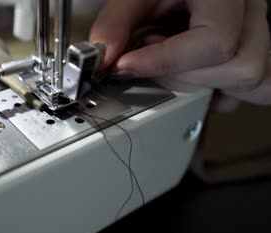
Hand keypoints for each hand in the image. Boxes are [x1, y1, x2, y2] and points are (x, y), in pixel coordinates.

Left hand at [90, 0, 270, 104]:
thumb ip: (118, 20)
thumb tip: (104, 56)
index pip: (216, 40)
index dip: (166, 61)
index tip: (126, 65)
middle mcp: (252, 13)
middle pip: (239, 68)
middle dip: (181, 77)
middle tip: (148, 61)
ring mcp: (259, 33)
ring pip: (254, 81)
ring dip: (205, 86)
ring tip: (172, 68)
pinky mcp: (253, 51)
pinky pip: (254, 88)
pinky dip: (219, 92)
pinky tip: (191, 77)